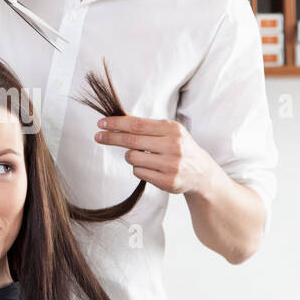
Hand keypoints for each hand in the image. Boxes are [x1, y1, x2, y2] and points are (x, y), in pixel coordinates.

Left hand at [93, 115, 218, 195]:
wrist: (201, 172)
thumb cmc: (179, 148)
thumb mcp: (168, 132)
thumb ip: (146, 126)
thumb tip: (118, 118)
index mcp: (172, 129)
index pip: (137, 124)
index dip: (116, 124)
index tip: (101, 123)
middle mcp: (173, 146)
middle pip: (131, 140)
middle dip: (111, 138)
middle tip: (98, 136)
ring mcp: (171, 164)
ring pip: (133, 158)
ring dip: (131, 156)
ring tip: (143, 156)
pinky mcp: (168, 181)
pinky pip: (138, 172)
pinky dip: (139, 169)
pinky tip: (151, 168)